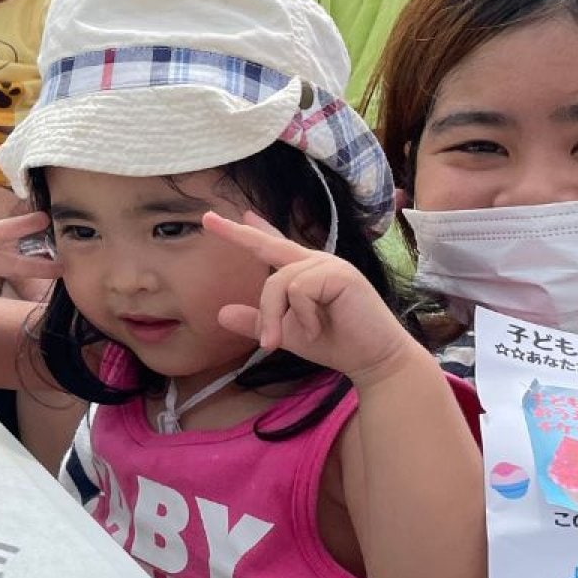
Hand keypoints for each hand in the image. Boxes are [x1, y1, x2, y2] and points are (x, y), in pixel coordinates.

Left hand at [204, 210, 416, 387]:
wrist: (373, 360)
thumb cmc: (335, 343)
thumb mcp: (287, 333)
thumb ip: (258, 321)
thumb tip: (221, 313)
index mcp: (304, 271)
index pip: (272, 244)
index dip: (249, 229)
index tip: (218, 217)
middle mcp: (315, 261)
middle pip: (267, 247)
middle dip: (237, 232)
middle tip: (205, 219)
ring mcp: (328, 264)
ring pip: (278, 282)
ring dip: (277, 316)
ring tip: (297, 336)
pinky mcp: (340, 274)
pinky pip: (298, 290)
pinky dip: (302, 315)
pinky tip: (318, 327)